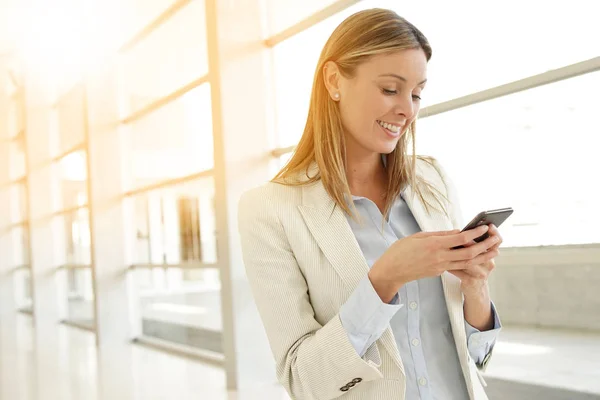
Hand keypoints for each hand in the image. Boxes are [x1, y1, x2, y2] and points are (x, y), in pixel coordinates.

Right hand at [369, 225, 500, 302]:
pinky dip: (470, 261)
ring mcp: (440, 267)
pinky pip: (458, 267)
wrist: (392, 270)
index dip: (475, 233)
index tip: (484, 227)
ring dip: (483, 256)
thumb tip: (457, 232)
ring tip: (494, 250)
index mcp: (433, 245)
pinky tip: (477, 256)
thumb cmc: (401, 251)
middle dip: (485, 245)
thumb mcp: (418, 236)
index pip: (460, 239)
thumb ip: (439, 235)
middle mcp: (439, 257)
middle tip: (497, 238)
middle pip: (469, 253)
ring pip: (467, 263)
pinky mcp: (439, 272)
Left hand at [448, 224, 502, 296]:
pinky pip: (460, 271)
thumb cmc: (472, 268)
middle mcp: (489, 263)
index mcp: (491, 253)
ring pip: (471, 260)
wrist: (474, 289)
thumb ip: (472, 243)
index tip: (488, 226)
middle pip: (485, 250)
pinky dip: (451, 265)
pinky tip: (444, 262)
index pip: (497, 240)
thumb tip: (460, 231)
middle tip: (467, 236)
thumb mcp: (476, 256)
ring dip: (461, 252)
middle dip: (475, 241)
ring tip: (452, 246)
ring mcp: (482, 273)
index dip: (494, 233)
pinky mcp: (472, 281)